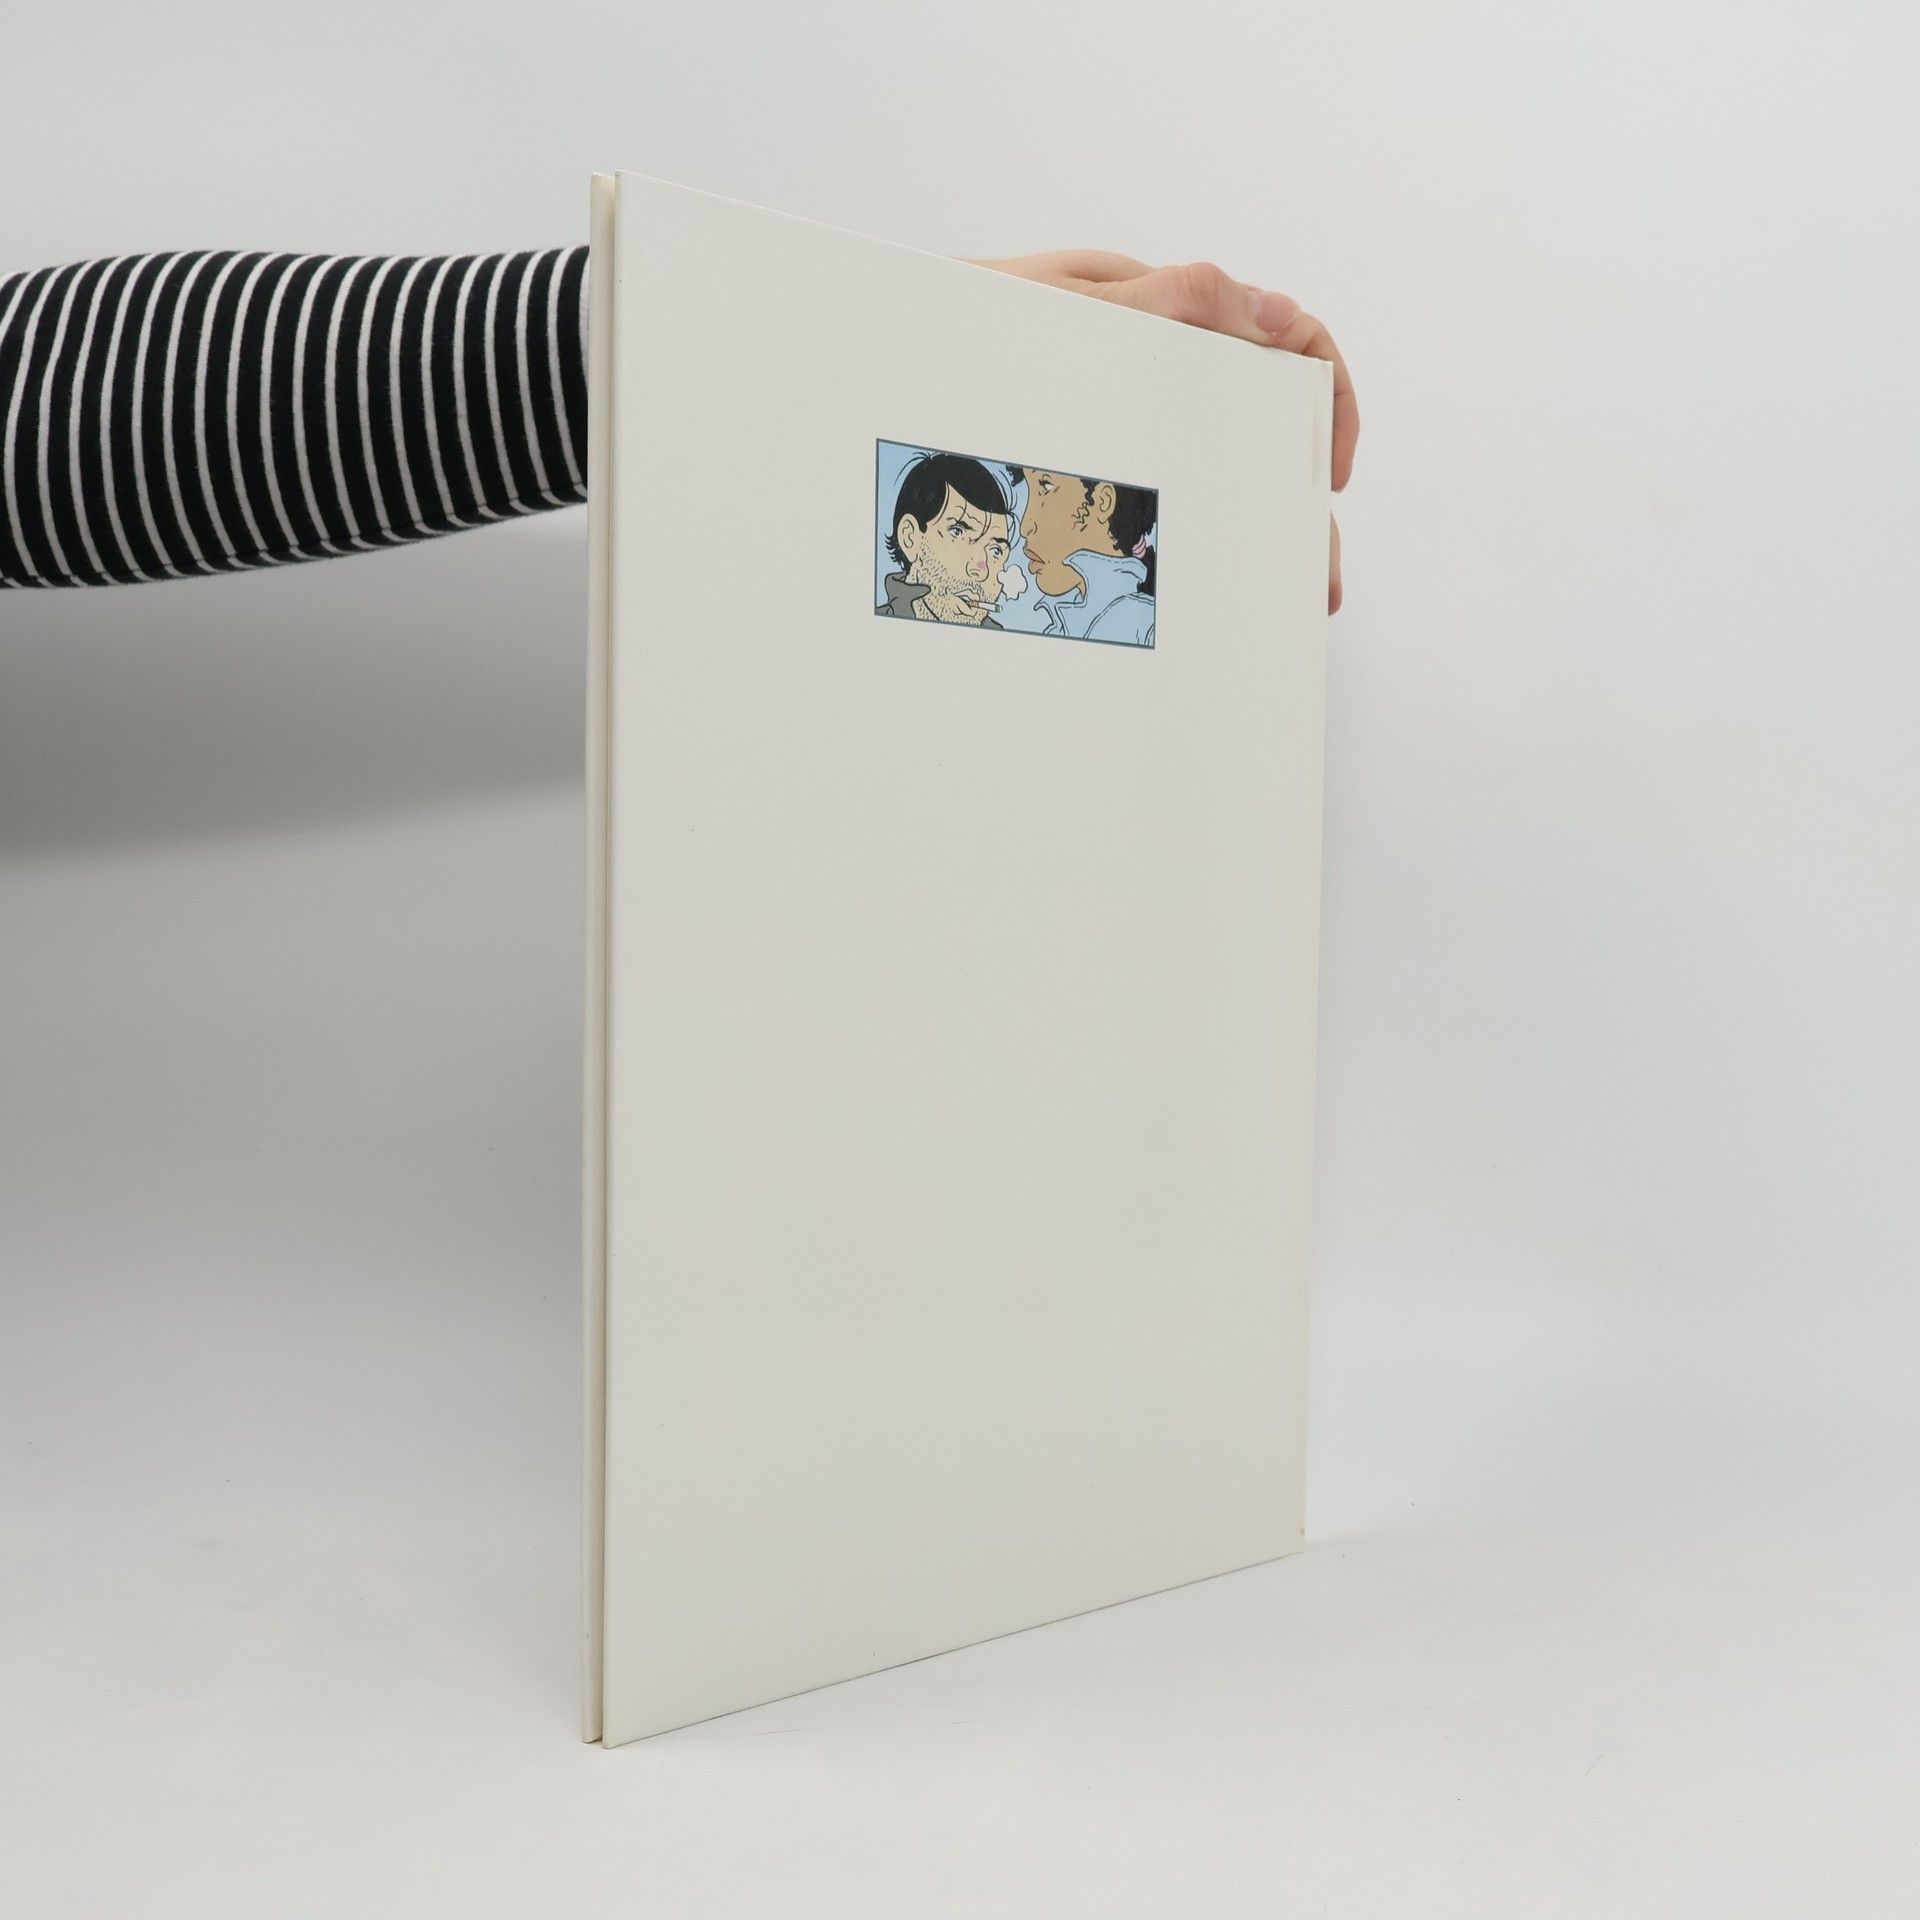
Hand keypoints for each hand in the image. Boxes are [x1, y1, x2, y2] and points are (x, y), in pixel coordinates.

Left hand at [968, 252, 1354, 613]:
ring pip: (1211, 467)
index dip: (1325, 401)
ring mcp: (1120, 403)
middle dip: (1296, 504)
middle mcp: (1154, 357)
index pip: (1286, 338)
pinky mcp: (1085, 445)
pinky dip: (1184, 538)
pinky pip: (1156, 491)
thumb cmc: (966, 316)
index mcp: (1165, 308)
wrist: (881, 348)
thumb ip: (1171, 304)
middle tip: (1311, 582)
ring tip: (1267, 605)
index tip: (1329, 473)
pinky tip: (1192, 588)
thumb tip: (1277, 314)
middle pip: (1260, 424)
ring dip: (1247, 535)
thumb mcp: (1069, 306)